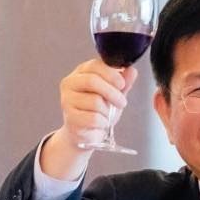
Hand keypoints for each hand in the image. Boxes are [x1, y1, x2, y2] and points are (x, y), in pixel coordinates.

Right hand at [40, 60, 138, 179]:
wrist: (87, 134)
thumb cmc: (98, 111)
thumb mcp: (113, 94)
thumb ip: (123, 82)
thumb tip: (131, 71)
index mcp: (81, 73)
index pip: (94, 65)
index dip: (111, 74)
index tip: (122, 84)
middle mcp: (70, 84)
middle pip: (92, 81)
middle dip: (112, 93)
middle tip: (122, 102)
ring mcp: (67, 100)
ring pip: (95, 101)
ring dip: (107, 111)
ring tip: (107, 115)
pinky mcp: (70, 117)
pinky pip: (93, 118)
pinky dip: (102, 122)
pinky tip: (100, 123)